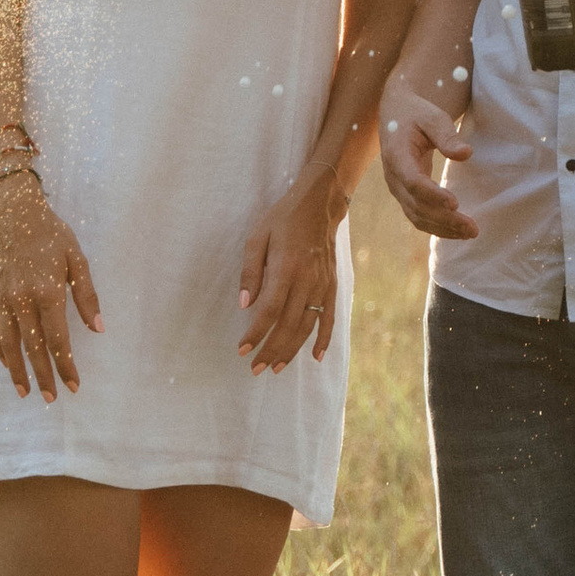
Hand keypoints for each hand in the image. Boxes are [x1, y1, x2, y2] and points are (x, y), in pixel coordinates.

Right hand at [0, 178, 102, 399]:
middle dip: (43, 376)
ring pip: (9, 344)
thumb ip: (87, 296)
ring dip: (17, 371)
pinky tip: (8, 363)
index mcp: (46, 291)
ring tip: (26, 392)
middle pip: (33, 348)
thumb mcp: (77, 259)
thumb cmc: (51, 234)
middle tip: (53, 398)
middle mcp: (21, 299)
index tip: (74, 385)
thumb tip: (98, 329)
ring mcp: (1, 299)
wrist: (12, 213)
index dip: (66, 365)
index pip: (58, 339)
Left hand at [238, 181, 344, 370]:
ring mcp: (322, 285)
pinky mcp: (332, 287)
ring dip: (292, 350)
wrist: (318, 206)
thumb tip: (244, 305)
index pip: (269, 310)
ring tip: (276, 368)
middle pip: (288, 325)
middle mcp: (307, 281)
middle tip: (255, 369)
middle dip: (271, 350)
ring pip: (308, 326)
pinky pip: (329, 318)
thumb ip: (250, 272)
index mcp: (286, 268)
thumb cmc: (282, 220)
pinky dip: (324, 339)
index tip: (243, 350)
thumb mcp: (256, 237)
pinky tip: (316, 357)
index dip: (256, 333)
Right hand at [379, 83, 479, 240]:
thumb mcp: (433, 117)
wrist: (397, 114)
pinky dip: (438, 227)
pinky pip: (419, 217)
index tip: (455, 203)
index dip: (432, 194)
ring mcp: (398, 189)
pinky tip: (459, 232)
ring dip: (443, 228)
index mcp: (396, 155)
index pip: (413, 181)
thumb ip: (447, 135)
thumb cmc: (417, 114)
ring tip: (471, 233)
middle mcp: (394, 177)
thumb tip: (466, 154)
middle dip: (445, 219)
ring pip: (417, 217)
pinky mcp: (406, 195)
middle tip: (472, 228)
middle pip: (417, 205)